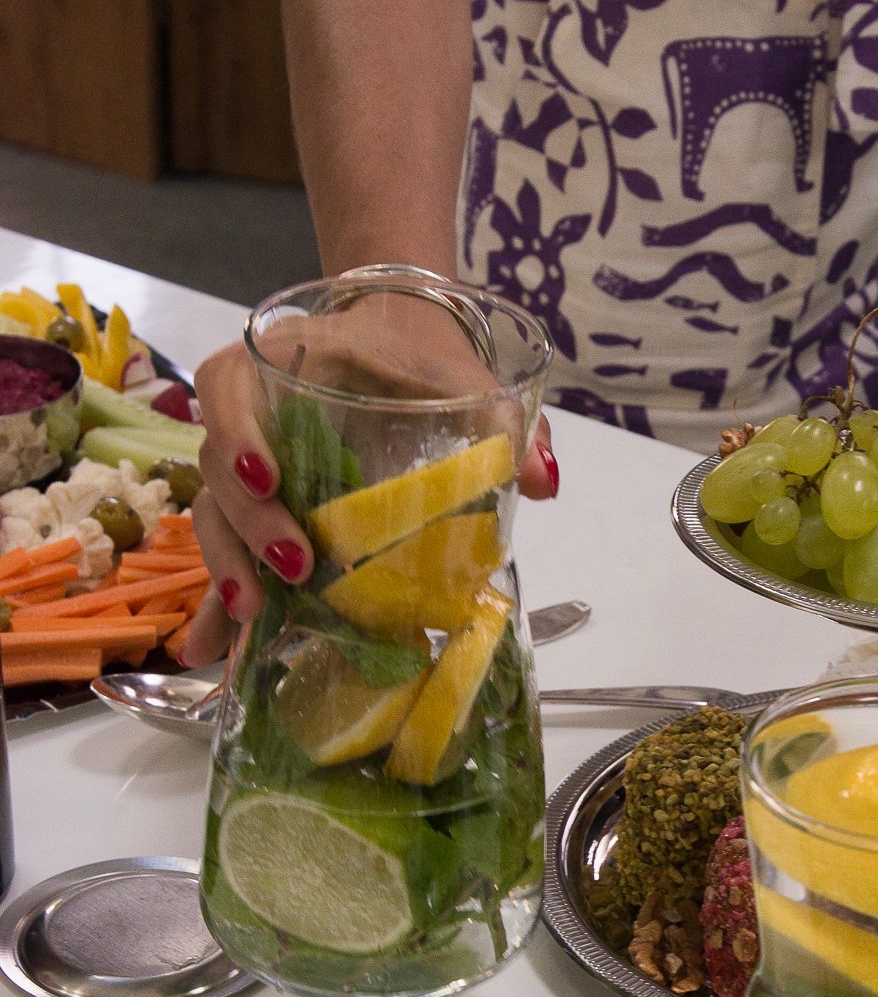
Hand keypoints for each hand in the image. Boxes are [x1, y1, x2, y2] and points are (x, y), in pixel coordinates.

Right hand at [179, 307, 558, 668]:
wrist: (403, 345)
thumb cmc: (424, 358)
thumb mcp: (464, 378)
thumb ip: (504, 421)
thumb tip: (544, 479)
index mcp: (283, 358)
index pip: (228, 385)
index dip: (236, 432)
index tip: (267, 478)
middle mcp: (249, 408)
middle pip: (216, 466)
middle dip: (249, 522)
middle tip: (295, 565)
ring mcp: (247, 461)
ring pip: (215, 514)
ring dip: (229, 567)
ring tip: (253, 617)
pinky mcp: (258, 506)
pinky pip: (230, 550)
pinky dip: (220, 600)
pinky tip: (214, 651)